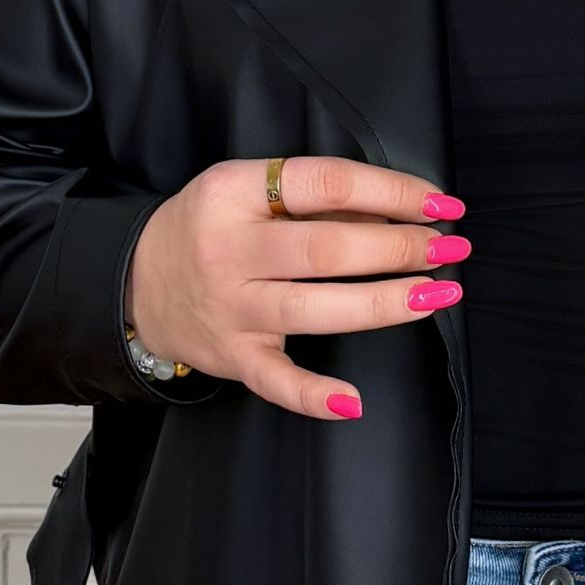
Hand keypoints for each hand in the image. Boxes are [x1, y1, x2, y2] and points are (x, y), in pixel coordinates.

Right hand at [125, 155, 469, 419]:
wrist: (135, 282)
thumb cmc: (211, 228)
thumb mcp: (247, 190)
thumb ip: (315, 199)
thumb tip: (401, 212)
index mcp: (234, 192)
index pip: (326, 183)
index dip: (392, 192)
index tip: (439, 203)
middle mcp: (229, 250)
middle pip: (327, 249)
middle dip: (399, 248)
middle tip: (449, 248)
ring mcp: (230, 308)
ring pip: (314, 309)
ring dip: (384, 303)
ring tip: (438, 294)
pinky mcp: (231, 357)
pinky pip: (275, 382)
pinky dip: (313, 396)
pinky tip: (354, 401)